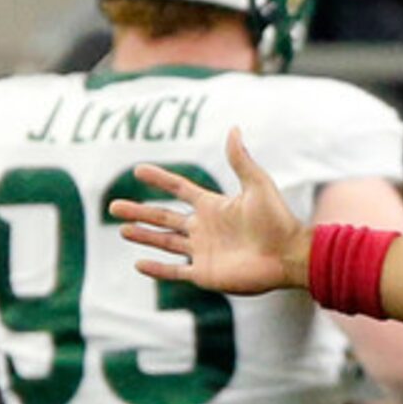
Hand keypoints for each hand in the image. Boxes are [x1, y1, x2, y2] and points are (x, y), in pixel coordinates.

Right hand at [114, 128, 307, 294]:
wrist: (289, 255)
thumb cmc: (277, 219)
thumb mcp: (257, 185)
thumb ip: (241, 160)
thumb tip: (233, 128)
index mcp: (213, 206)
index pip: (179, 189)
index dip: (160, 179)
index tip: (138, 170)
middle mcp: (205, 228)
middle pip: (164, 217)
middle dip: (139, 211)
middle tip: (113, 206)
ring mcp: (204, 252)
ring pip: (165, 242)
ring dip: (143, 236)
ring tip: (121, 229)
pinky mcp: (206, 274)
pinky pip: (176, 271)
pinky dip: (157, 269)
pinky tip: (138, 263)